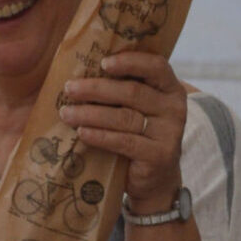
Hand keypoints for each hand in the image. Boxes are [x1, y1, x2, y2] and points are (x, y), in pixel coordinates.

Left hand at [58, 52, 185, 210]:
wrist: (155, 179)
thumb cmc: (139, 135)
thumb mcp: (137, 109)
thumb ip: (122, 90)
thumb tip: (80, 74)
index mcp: (170, 89)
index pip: (155, 66)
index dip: (129, 61)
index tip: (103, 63)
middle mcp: (174, 108)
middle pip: (133, 92)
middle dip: (96, 89)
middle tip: (69, 88)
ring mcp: (169, 133)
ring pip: (125, 117)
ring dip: (91, 114)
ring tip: (66, 113)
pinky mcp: (159, 156)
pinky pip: (124, 141)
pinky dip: (100, 136)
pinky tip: (82, 133)